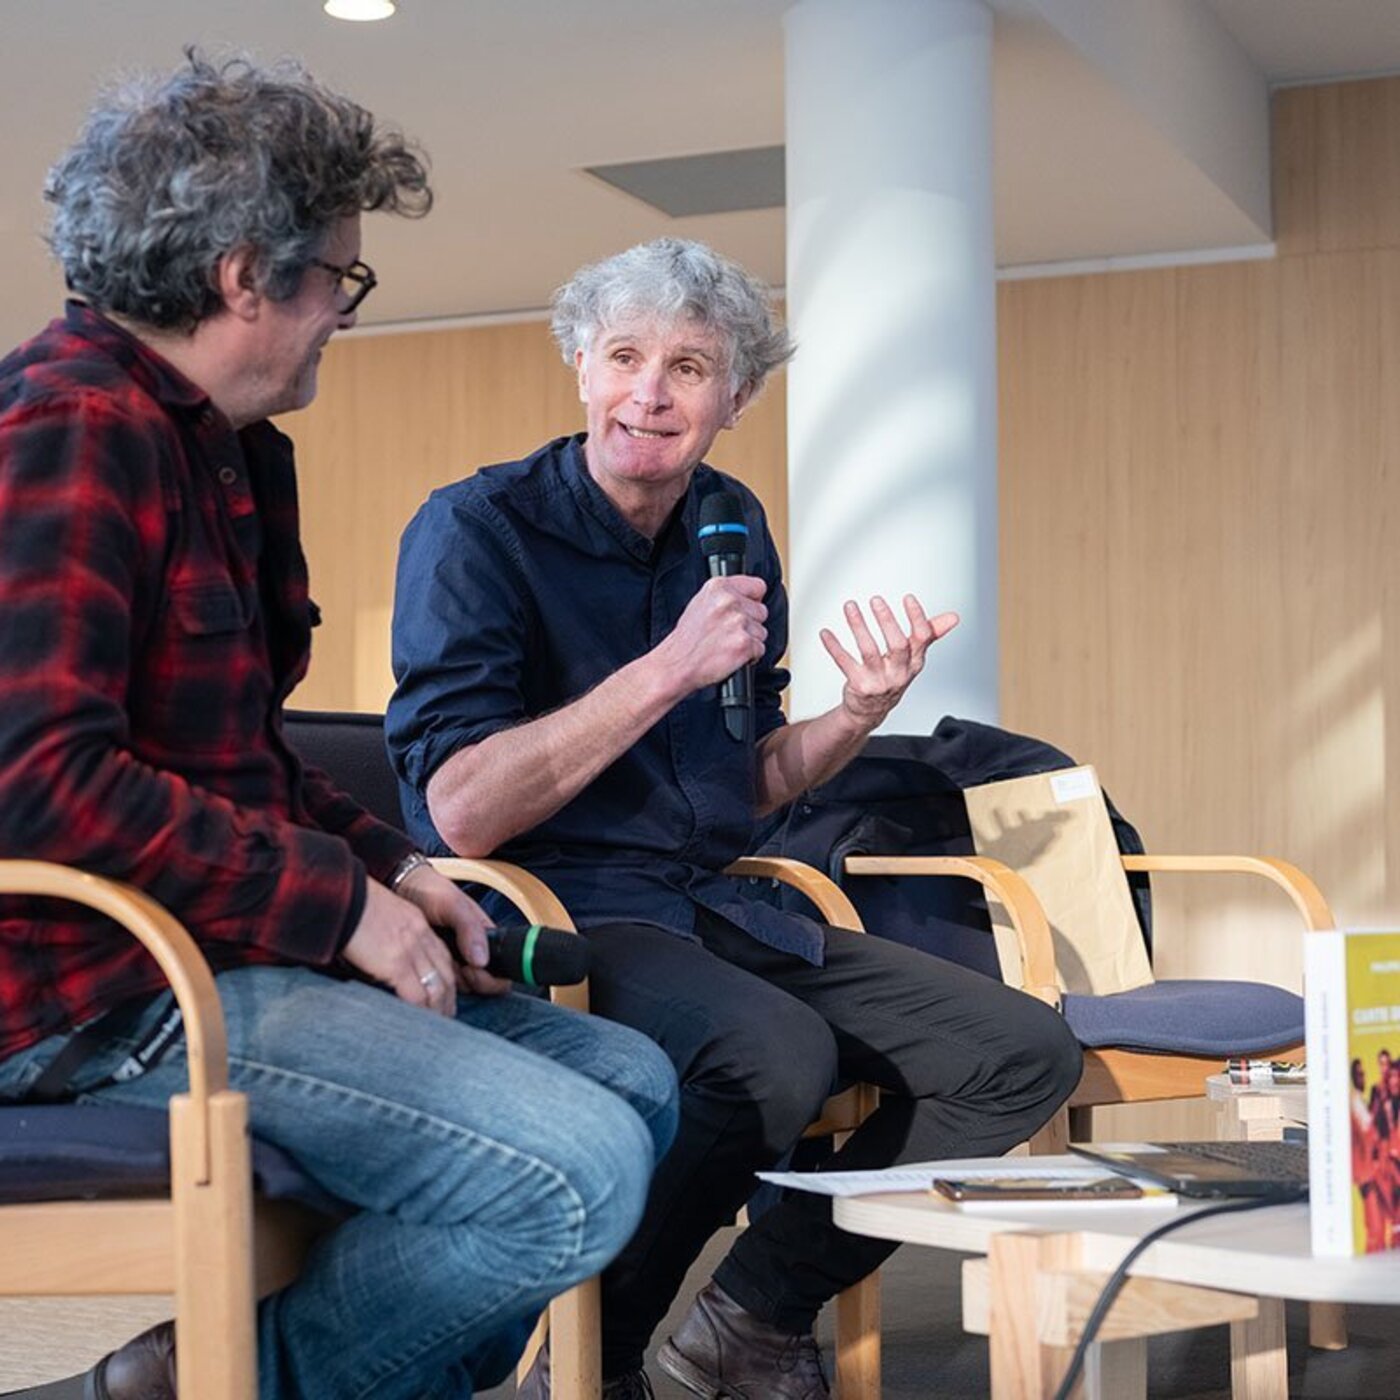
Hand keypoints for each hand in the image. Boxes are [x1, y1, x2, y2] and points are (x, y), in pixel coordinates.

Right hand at [342, 877, 460, 1014]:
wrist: (339, 895)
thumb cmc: (349, 906)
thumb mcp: (381, 917)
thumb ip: (389, 937)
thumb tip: (384, 961)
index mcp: (417, 924)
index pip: (442, 957)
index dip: (447, 979)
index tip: (445, 996)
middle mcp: (420, 936)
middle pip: (445, 974)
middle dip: (447, 1000)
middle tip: (445, 1018)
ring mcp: (410, 950)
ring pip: (436, 988)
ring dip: (437, 1011)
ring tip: (434, 1027)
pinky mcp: (395, 963)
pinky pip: (416, 995)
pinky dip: (419, 1012)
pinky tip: (417, 1022)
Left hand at [395, 863, 511, 997]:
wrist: (400, 887)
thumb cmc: (431, 890)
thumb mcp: (454, 904)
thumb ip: (471, 928)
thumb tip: (483, 960)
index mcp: (484, 937)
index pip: (502, 969)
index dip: (492, 978)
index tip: (475, 971)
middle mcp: (471, 952)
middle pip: (483, 984)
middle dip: (471, 982)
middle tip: (456, 968)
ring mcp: (453, 961)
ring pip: (462, 987)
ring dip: (452, 983)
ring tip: (438, 964)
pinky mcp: (433, 966)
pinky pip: (440, 983)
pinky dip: (436, 981)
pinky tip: (426, 968)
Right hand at [653, 574, 767, 696]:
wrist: (676, 664)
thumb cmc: (687, 640)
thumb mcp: (701, 603)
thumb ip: (726, 596)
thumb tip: (750, 597)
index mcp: (718, 587)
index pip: (758, 586)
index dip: (753, 601)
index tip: (746, 609)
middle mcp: (729, 601)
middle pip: (762, 611)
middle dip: (750, 624)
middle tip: (728, 633)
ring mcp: (737, 622)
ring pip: (762, 631)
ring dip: (749, 641)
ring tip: (727, 644)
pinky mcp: (744, 643)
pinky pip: (760, 649)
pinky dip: (749, 656)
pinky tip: (730, 655)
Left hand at [820, 595, 958, 728]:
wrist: (871, 710)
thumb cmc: (893, 677)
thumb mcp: (913, 658)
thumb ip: (930, 634)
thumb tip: (953, 617)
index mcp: (914, 663)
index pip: (921, 639)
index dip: (916, 617)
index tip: (908, 598)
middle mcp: (899, 673)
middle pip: (896, 645)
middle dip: (886, 621)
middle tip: (876, 601)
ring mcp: (878, 681)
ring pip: (869, 651)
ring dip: (858, 626)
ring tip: (850, 607)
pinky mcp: (859, 686)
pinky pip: (845, 663)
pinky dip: (834, 647)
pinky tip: (825, 633)